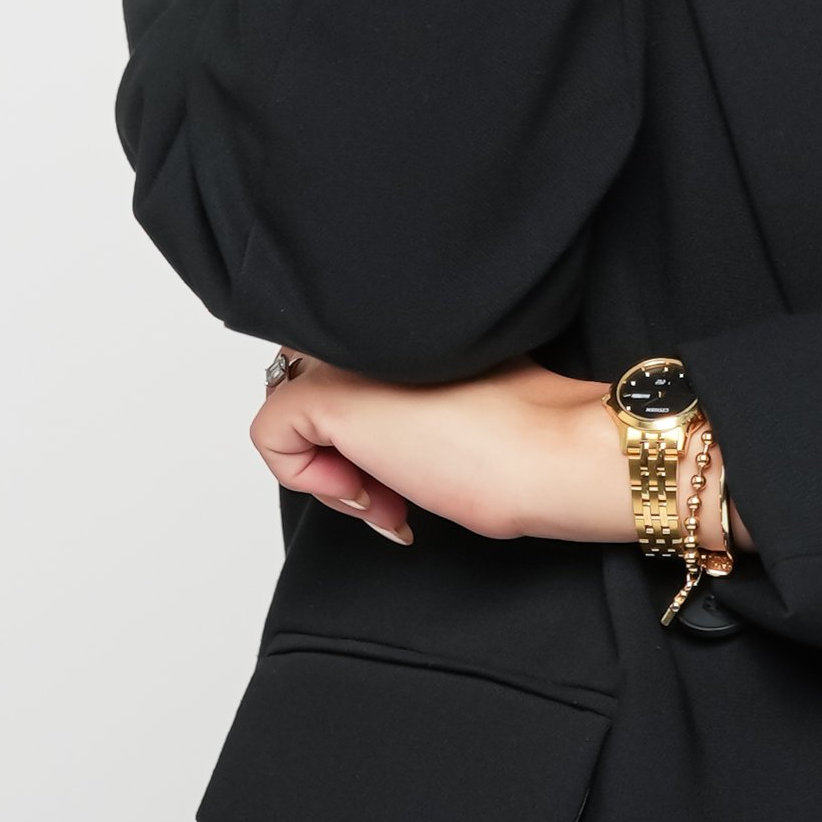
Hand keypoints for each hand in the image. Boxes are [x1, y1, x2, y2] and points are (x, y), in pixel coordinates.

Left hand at [250, 356, 632, 551]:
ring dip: (330, 469)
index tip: (410, 465)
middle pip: (310, 382)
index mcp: (404, 322)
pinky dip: (307, 479)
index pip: (343, 362)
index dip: (365, 424)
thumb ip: (409, 395)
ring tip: (387, 499)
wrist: (551, 455)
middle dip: (341, 447)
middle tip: (392, 488)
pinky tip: (368, 496)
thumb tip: (376, 436)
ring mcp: (346, 358)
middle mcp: (369, 329)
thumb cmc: (526, 442)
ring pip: (291, 410)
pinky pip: (271, 436)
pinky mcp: (327, 395)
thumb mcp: (454, 403)